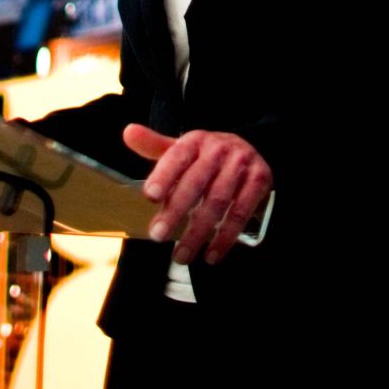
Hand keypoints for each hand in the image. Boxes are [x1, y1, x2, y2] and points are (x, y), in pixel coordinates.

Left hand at [122, 122, 271, 267]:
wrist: (251, 148)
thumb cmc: (206, 156)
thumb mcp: (182, 149)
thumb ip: (154, 146)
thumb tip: (128, 133)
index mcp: (196, 141)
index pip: (177, 156)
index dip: (163, 175)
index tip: (148, 196)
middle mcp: (219, 149)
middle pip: (196, 182)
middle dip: (176, 211)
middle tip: (158, 236)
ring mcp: (241, 164)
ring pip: (218, 201)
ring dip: (199, 231)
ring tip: (181, 255)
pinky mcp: (260, 181)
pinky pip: (242, 212)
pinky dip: (226, 236)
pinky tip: (211, 255)